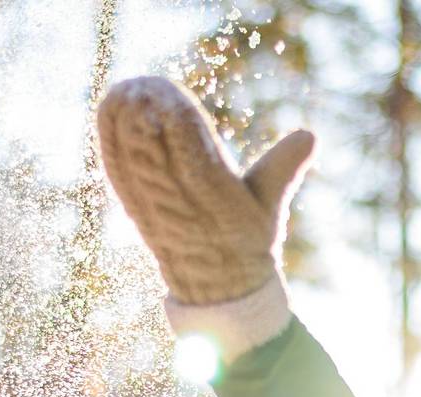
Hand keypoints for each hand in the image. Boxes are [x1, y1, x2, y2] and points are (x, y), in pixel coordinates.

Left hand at [96, 75, 315, 304]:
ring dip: (124, 122)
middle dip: (145, 116)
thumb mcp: (270, 206)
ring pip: (132, 158)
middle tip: (142, 82)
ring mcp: (153, 208)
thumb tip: (310, 136)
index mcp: (216, 200)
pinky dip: (111, 139)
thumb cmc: (248, 243)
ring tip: (124, 88)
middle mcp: (180, 204)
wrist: (219, 290)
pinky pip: (118, 170)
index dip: (176, 121)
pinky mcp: (135, 208)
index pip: (191, 154)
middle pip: (155, 153)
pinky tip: (109, 109)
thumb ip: (284, 168)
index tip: (170, 91)